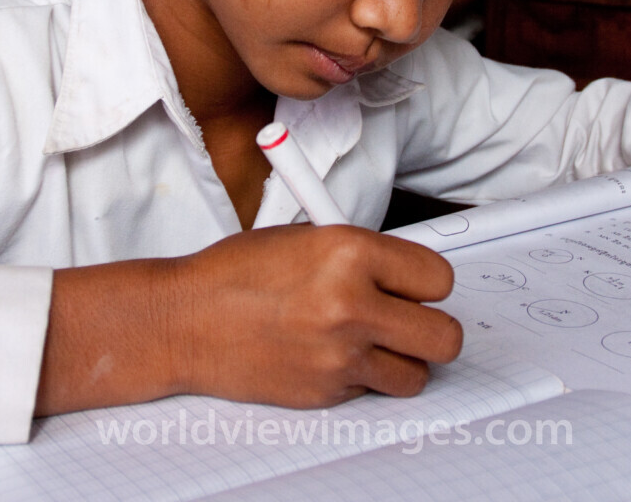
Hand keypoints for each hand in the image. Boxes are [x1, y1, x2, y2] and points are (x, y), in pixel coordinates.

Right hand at [35, 226, 461, 416]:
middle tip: (409, 319)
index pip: (439, 278)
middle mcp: (352, 304)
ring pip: (417, 374)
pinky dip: (359, 376)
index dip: (427, 282)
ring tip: (368, 340)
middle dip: (431, 327)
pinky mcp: (326, 391)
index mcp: (351, 252)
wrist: (185, 320)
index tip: (414, 284)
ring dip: (400, 359)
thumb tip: (406, 274)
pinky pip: (371, 390)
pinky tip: (327, 354)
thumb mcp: (306, 239)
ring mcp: (340, 355)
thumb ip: (362, 255)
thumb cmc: (235, 274)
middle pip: (445, 336)